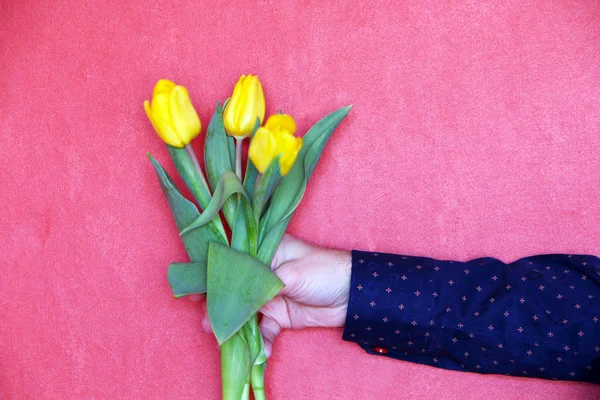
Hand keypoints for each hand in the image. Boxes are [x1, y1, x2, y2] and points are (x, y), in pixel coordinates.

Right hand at [199, 234, 351, 356]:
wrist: (353, 295)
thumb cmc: (323, 271)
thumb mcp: (291, 272)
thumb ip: (262, 284)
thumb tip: (236, 298)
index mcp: (264, 251)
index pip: (231, 259)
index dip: (211, 273)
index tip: (192, 287)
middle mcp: (263, 272)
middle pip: (232, 288)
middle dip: (218, 304)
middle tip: (206, 319)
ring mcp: (269, 295)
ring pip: (243, 311)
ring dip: (233, 324)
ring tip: (221, 337)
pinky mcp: (279, 316)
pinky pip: (262, 330)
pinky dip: (259, 342)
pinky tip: (260, 352)